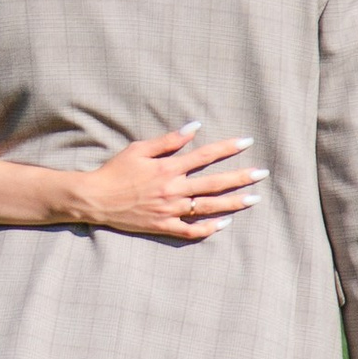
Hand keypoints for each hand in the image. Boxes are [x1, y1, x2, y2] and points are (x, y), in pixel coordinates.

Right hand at [74, 125, 263, 241]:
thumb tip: (193, 127)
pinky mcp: (163, 226)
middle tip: (262, 174)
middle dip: (240, 177)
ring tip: (253, 199)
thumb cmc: (115, 171)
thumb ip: (168, 140)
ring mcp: (170, 210)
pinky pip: (190, 231)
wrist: (95, 199)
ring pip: (208, 207)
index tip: (247, 142)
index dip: (227, 148)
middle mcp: (173, 190)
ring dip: (233, 203)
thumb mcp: (139, 149)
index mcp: (169, 168)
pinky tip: (224, 224)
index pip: (205, 156)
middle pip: (214, 183)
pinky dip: (208, 228)